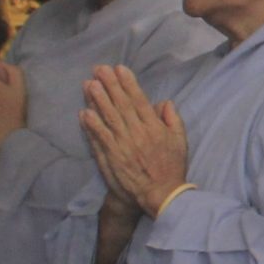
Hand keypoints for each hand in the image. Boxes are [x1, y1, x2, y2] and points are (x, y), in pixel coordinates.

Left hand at [79, 65, 190, 214]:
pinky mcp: (111, 157)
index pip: (139, 100)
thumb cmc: (171, 167)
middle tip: (99, 69)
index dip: (128, 83)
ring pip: (108, 118)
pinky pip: (99, 137)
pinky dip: (91, 125)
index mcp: (155, 127)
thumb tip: (164, 102)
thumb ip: (172, 120)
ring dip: (98, 100)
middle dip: (110, 85)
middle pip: (121, 105)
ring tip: (89, 84)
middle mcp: (138, 133)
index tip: (119, 69)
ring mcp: (122, 145)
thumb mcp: (180, 141)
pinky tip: (83, 112)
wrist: (160, 194)